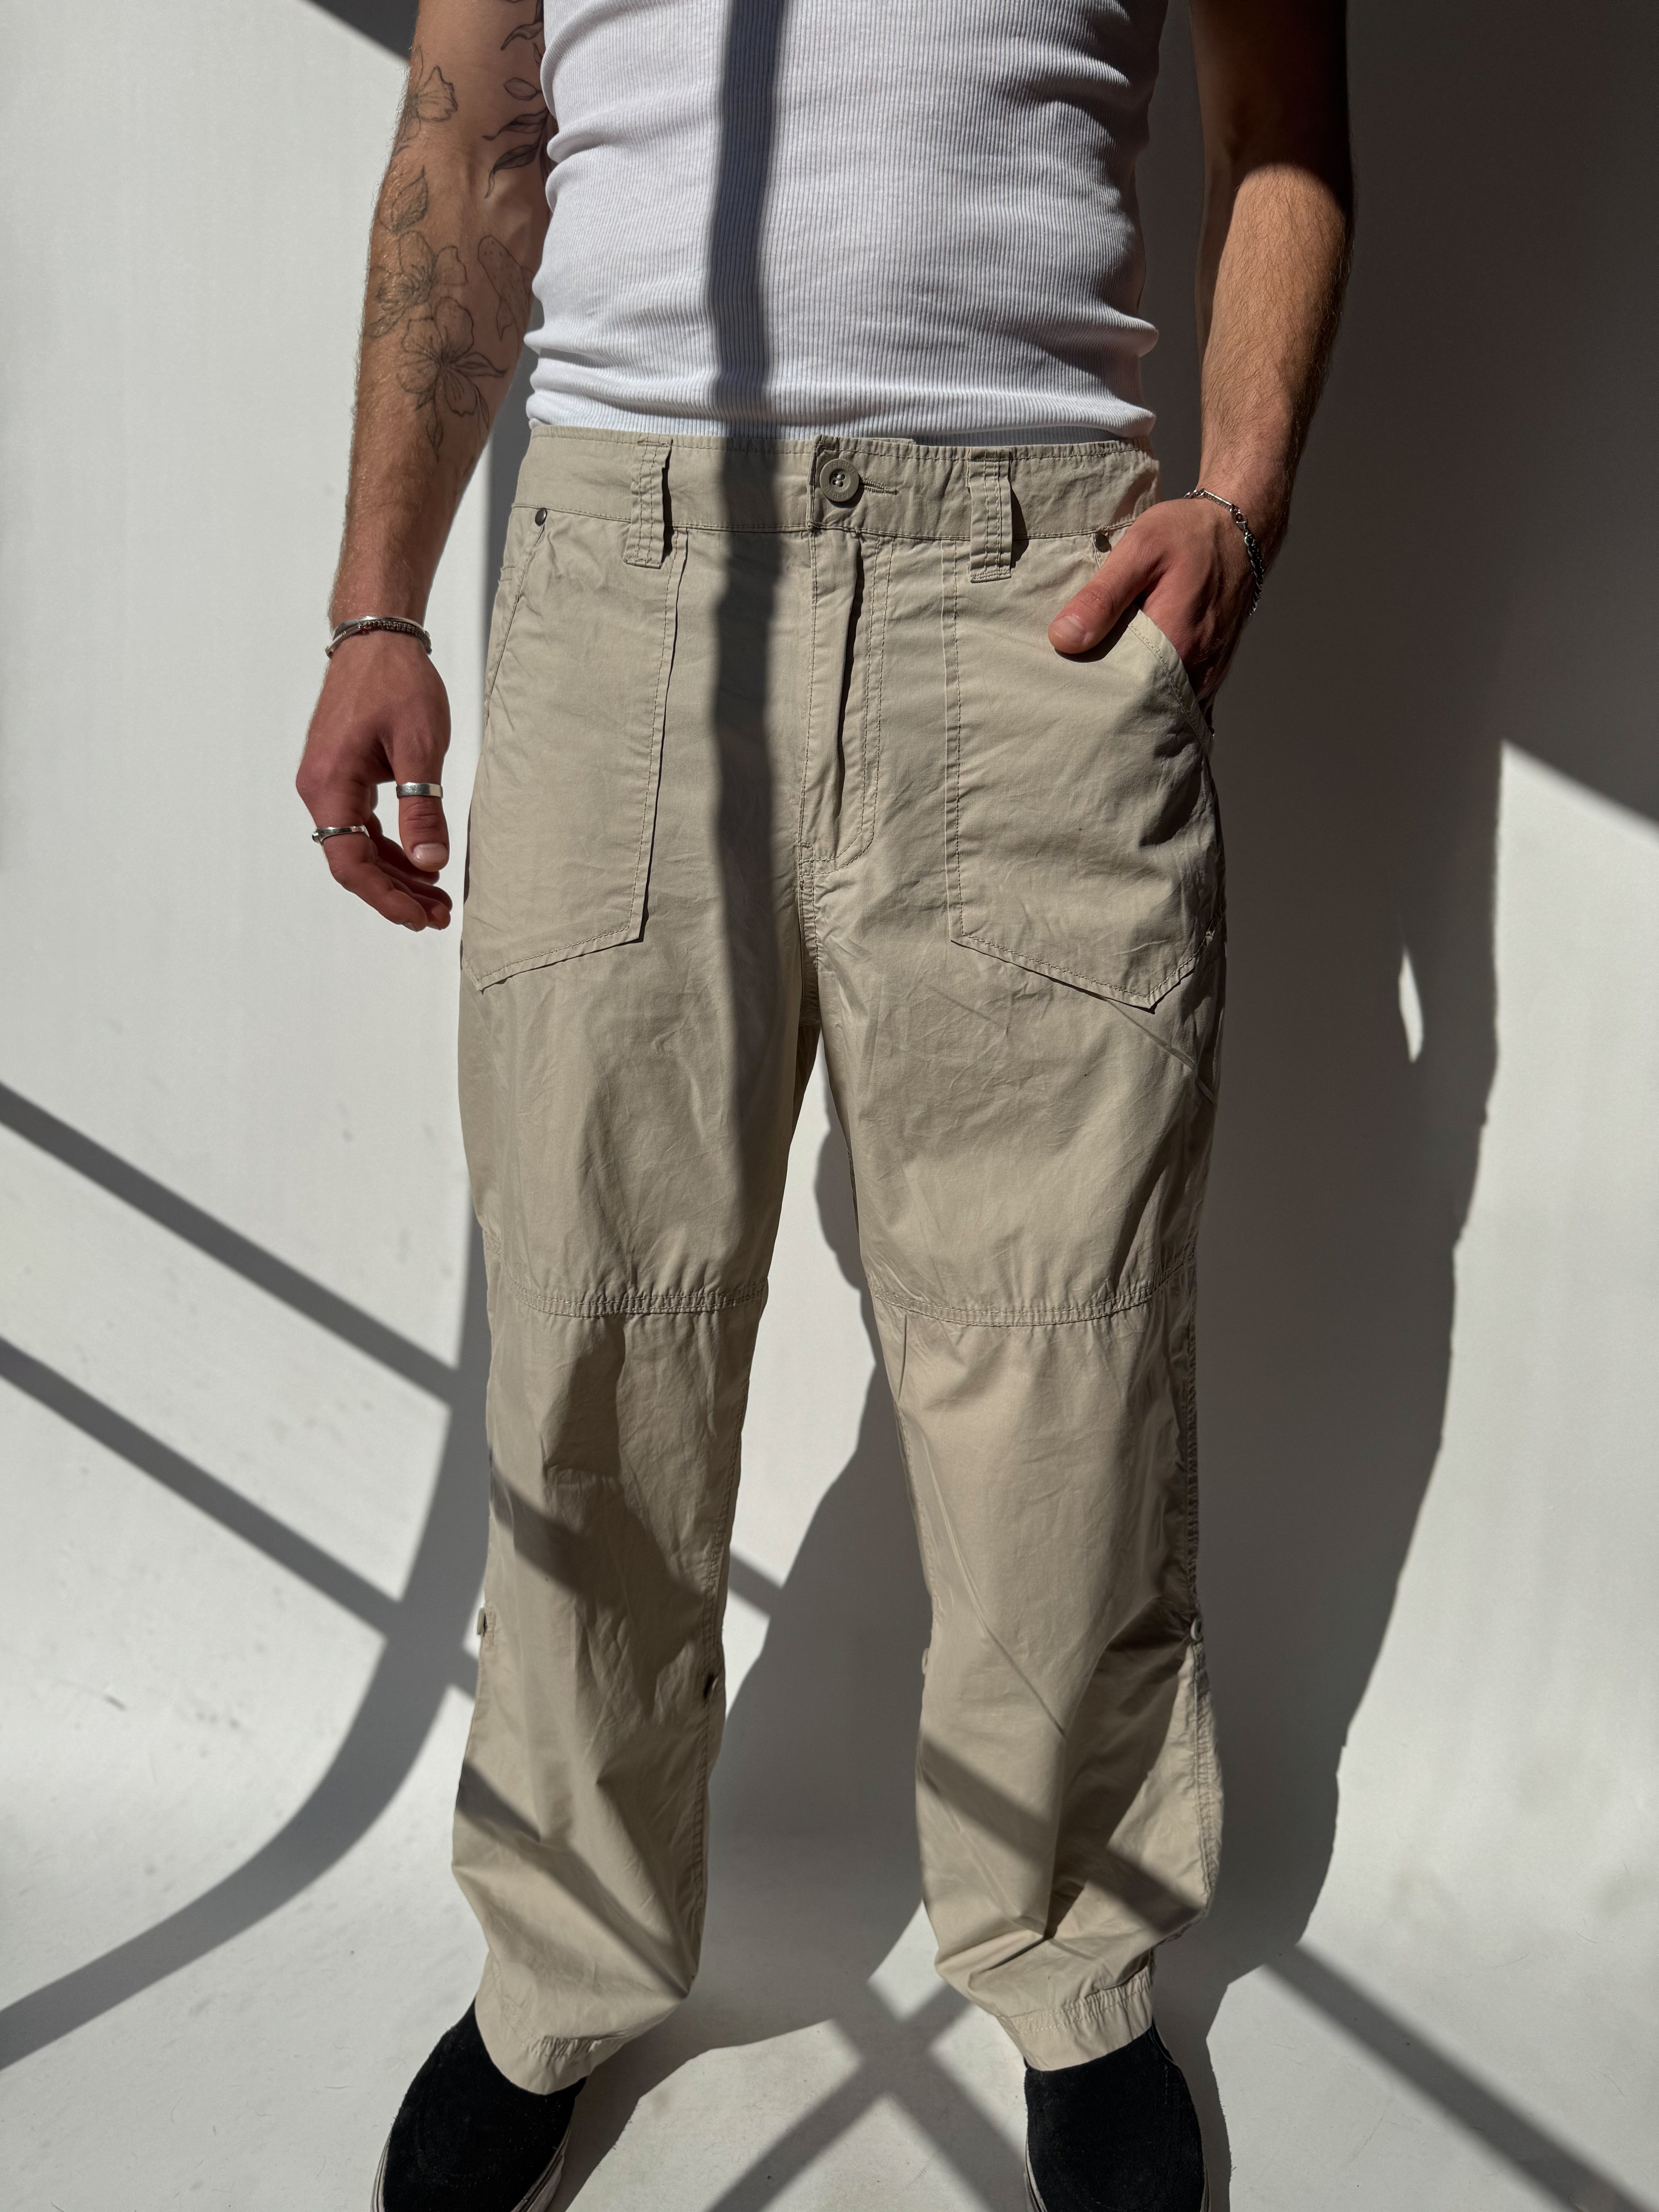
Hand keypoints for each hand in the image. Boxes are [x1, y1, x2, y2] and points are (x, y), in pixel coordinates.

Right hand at [296, 634, 453, 930]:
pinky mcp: (345, 777)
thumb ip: (423, 808)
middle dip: (397, 894)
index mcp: (329, 784)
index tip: (419, 917)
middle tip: (440, 916)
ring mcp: (331, 784)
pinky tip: (424, 863)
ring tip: (439, 898)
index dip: (384, 897)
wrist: (378, 640)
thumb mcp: (420, 746)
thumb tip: (431, 862)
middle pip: (354, 862)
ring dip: (398, 875)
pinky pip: (364, 827)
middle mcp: (320, 789)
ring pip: (360, 848)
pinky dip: (393, 848)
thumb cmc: (396, 682)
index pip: (350, 862)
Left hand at [1048, 494, 1257, 701]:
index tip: (1066, 681)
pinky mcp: (1212, 671)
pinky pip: (1177, 696)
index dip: (1091, 690)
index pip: (1120, 692)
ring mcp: (1207, 675)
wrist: (1240, 529)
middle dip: (1109, 698)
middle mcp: (1196, 670)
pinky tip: (1133, 675)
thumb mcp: (1140, 550)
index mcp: (1175, 646)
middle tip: (1076, 684)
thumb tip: (1063, 639)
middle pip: (1139, 703)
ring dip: (1132, 696)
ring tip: (1101, 679)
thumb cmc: (1189, 534)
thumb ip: (1103, 597)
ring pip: (1158, 702)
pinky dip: (1154, 690)